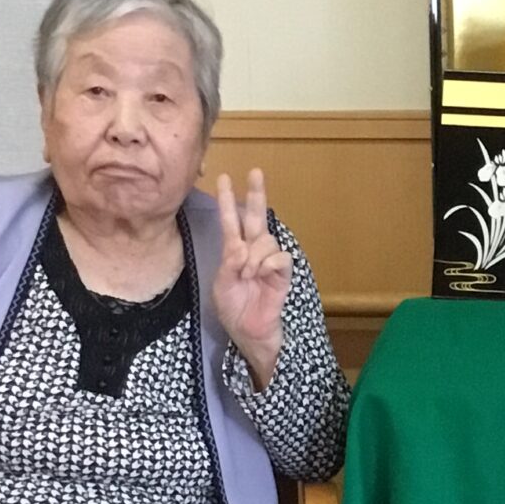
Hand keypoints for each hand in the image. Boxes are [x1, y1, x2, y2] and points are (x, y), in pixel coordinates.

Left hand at [212, 168, 291, 389]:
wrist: (249, 332)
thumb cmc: (234, 309)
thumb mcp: (222, 285)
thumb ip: (229, 264)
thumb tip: (242, 248)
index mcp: (234, 252)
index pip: (231, 221)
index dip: (228, 200)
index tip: (223, 178)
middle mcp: (253, 251)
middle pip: (256, 217)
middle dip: (256, 194)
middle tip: (255, 172)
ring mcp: (269, 261)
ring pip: (266, 240)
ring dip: (254, 255)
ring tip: (247, 274)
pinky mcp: (282, 273)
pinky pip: (279, 257)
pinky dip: (267, 264)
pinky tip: (260, 275)